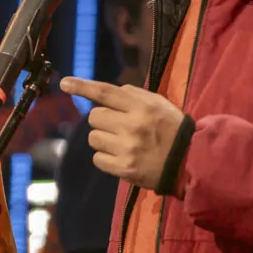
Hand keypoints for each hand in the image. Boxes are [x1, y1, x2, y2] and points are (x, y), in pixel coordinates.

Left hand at [59, 76, 184, 189]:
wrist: (188, 161)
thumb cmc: (171, 128)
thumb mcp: (158, 104)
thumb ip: (132, 96)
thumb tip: (103, 94)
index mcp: (142, 106)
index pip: (106, 93)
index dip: (83, 87)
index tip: (64, 83)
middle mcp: (132, 126)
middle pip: (94, 117)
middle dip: (102, 120)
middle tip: (118, 125)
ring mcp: (127, 149)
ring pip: (93, 138)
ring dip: (103, 139)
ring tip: (121, 142)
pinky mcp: (124, 169)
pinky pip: (97, 159)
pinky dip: (105, 158)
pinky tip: (121, 156)